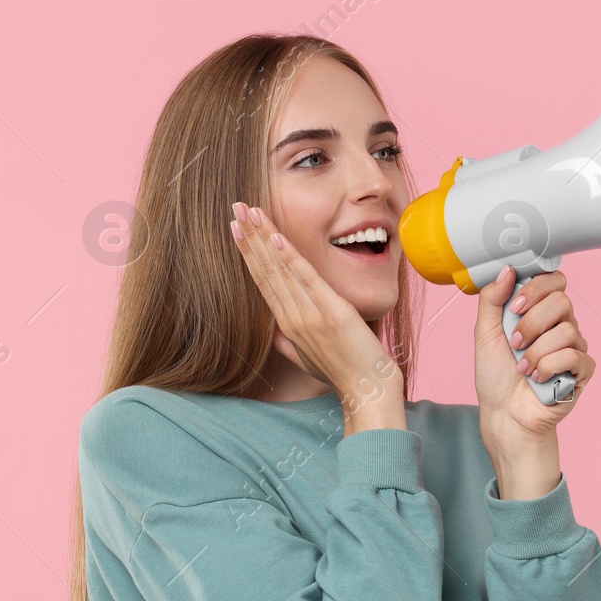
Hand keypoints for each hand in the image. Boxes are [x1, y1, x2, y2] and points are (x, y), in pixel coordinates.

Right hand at [229, 201, 402, 412]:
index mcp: (287, 325)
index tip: (237, 230)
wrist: (366, 392)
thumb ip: (288, 344)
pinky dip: (290, 257)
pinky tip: (276, 236)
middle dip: (249, 237)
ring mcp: (309, 315)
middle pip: (265, 270)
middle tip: (234, 208)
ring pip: (279, 269)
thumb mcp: (308, 359)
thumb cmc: (343, 375)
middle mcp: (292, 317)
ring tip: (249, 212)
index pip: (263, 282)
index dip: (249, 254)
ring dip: (263, 238)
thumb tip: (275, 335)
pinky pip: (307, 279)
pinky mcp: (331, 312)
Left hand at [473, 266, 594, 442]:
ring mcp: (574, 347)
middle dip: (532, 323)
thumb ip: (492, 300)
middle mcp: (560, 325)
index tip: (514, 307)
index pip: (554, 281)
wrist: (504, 414)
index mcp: (540, 312)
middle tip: (515, 343)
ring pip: (568, 330)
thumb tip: (507, 270)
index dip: (537, 288)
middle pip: (562, 302)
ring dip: (537, 352)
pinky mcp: (582, 370)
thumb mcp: (484, 333)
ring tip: (523, 368)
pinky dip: (549, 367)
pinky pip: (574, 356)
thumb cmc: (495, 376)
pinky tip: (538, 379)